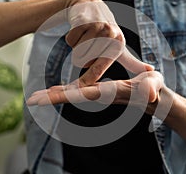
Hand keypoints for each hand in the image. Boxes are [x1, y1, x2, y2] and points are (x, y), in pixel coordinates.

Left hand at [27, 71, 164, 114]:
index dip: (65, 95)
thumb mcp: (154, 86)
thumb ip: (152, 90)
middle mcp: (99, 94)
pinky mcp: (99, 90)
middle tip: (31, 100)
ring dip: (54, 95)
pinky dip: (64, 91)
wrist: (152, 97)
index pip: (83, 94)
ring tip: (37, 96)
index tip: (48, 97)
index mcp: (108, 92)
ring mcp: (98, 93)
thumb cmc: (153, 90)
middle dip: (52, 98)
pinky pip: (77, 90)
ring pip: (72, 94)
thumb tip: (150, 95)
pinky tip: (55, 90)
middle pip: (72, 97)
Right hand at [64, 0, 152, 85]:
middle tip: (88, 46)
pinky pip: (70, 41)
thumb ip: (132, 61)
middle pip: (84, 62)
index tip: (83, 86)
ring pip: (76, 52)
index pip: (100, 67)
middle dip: (82, 58)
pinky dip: (71, 38)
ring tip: (85, 36)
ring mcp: (96, 25)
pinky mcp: (83, 20)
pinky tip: (79, 29)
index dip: (90, 77)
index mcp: (118, 44)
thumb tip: (151, 69)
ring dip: (77, 47)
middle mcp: (110, 34)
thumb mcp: (119, 46)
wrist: (90, 5)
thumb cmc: (105, 31)